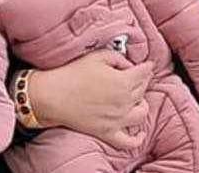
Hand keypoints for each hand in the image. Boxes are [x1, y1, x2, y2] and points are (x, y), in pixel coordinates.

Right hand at [29, 50, 153, 148]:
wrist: (52, 96)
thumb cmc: (73, 74)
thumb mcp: (99, 56)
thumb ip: (120, 58)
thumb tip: (130, 66)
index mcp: (124, 82)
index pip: (145, 73)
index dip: (146, 67)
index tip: (146, 65)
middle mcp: (124, 102)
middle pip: (143, 90)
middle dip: (142, 81)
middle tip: (135, 77)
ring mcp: (116, 119)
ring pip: (142, 113)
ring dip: (142, 104)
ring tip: (135, 99)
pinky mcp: (106, 132)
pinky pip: (128, 142)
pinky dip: (137, 139)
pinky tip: (139, 132)